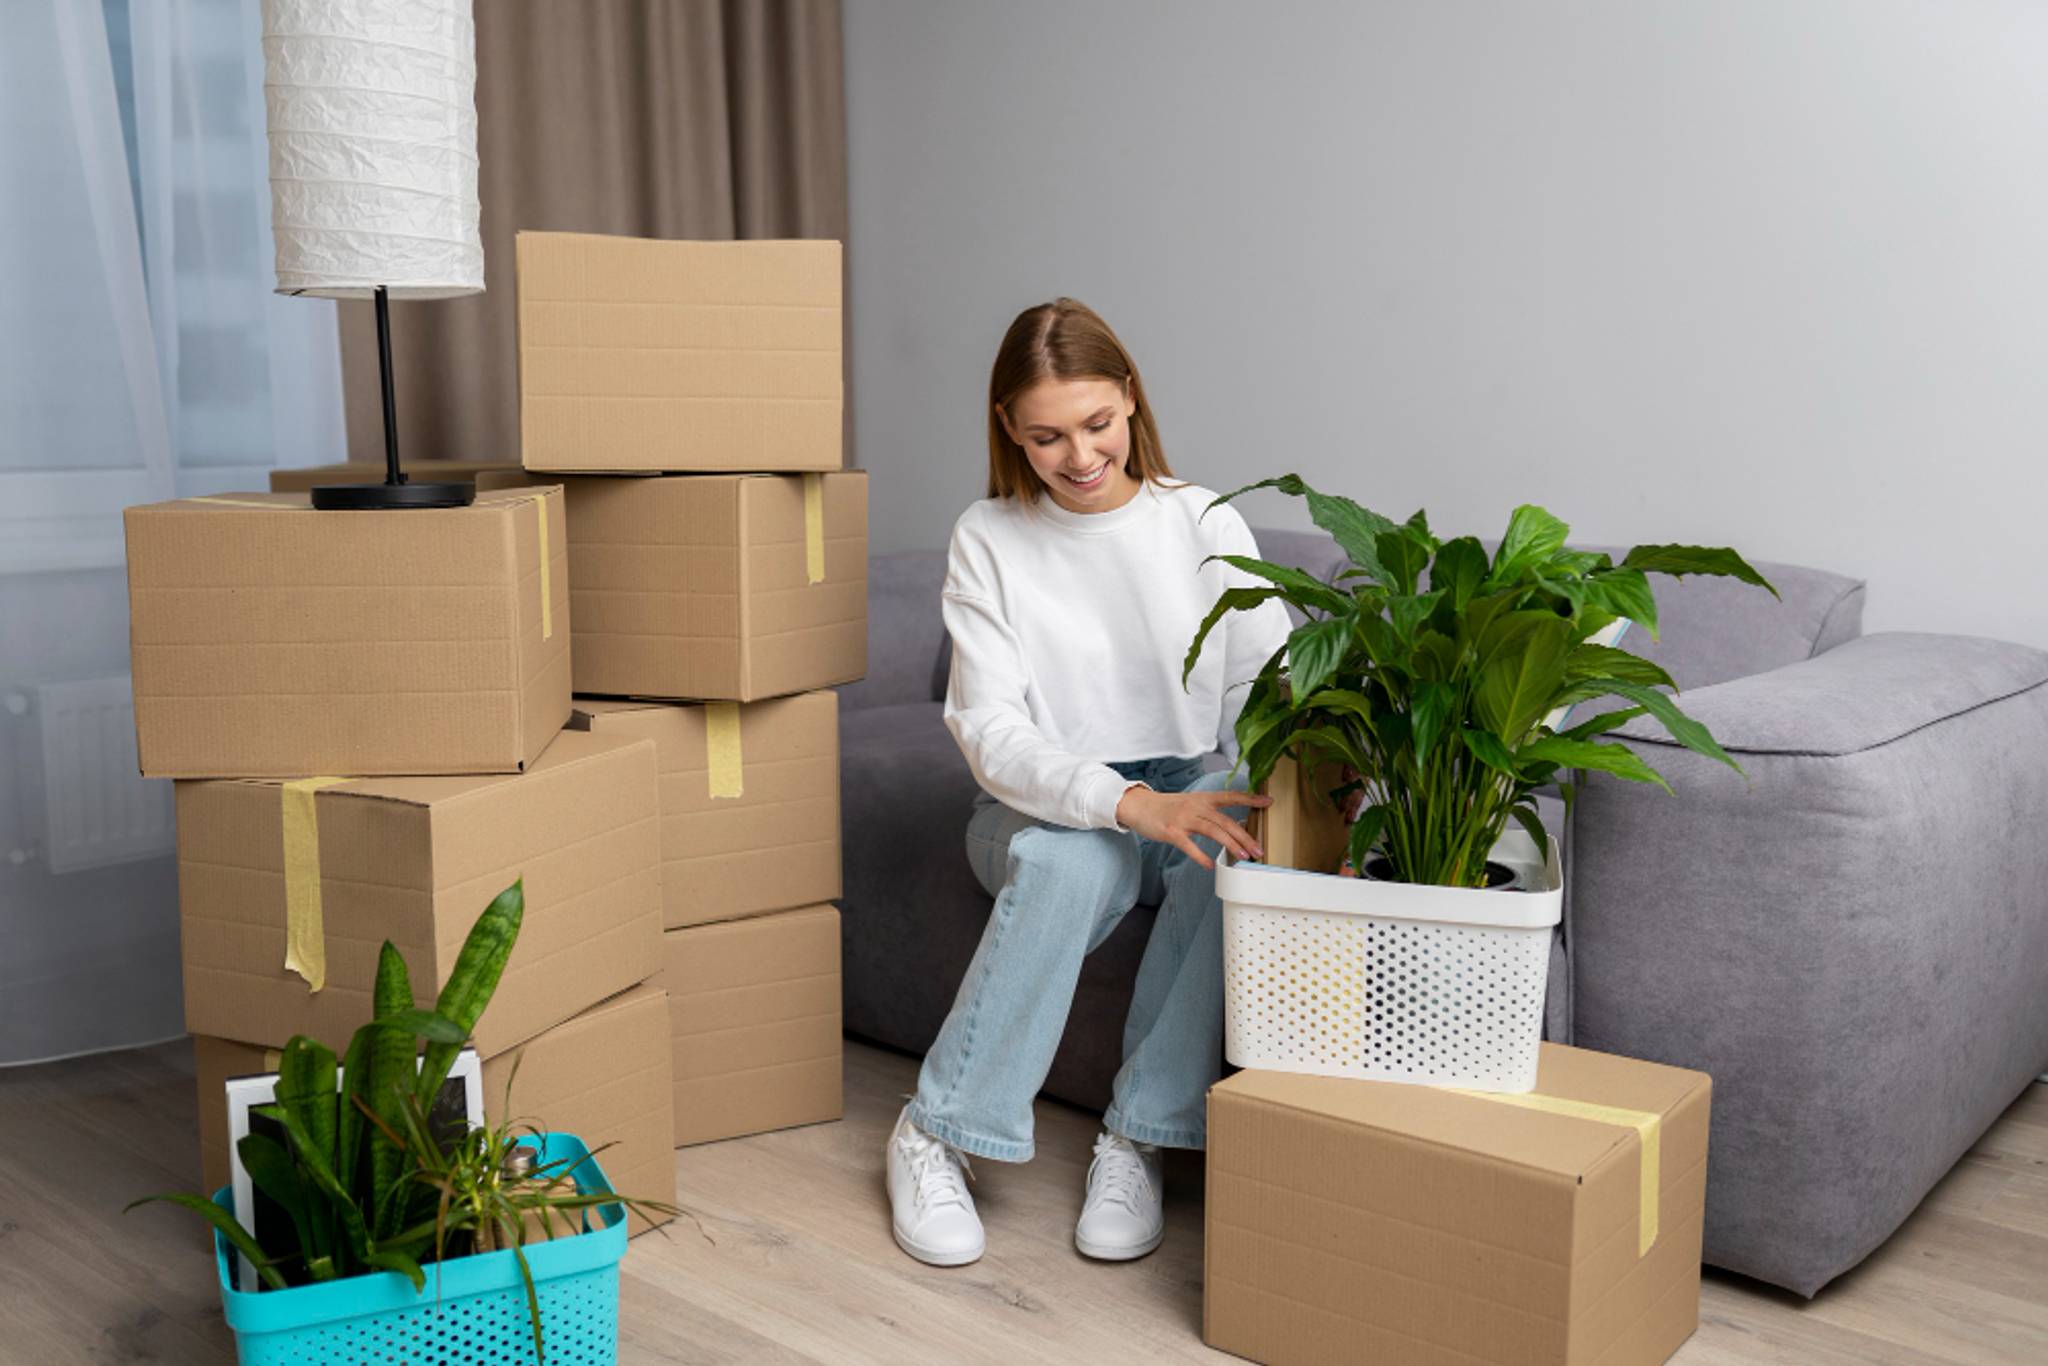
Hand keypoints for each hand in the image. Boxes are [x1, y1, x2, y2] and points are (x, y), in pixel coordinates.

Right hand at [1115, 785, 1270, 869]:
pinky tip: (1210, 865)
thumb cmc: (1166, 807)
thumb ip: (1209, 813)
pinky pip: (1189, 845)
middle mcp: (1196, 806)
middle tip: (1259, 849)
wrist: (1139, 805)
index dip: (1250, 799)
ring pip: (1213, 831)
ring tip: (1244, 857)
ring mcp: (1184, 818)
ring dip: (1231, 844)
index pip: (1231, 797)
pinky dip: (1201, 856)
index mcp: (1203, 799)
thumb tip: (1231, 827)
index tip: (1268, 802)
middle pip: (1226, 820)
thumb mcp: (1190, 803)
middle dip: (1245, 836)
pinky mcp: (1172, 831)